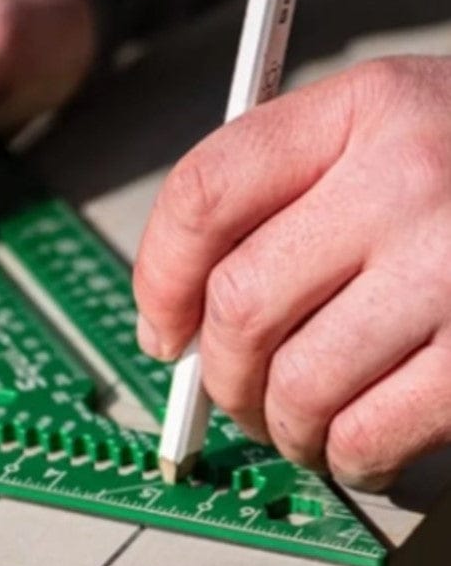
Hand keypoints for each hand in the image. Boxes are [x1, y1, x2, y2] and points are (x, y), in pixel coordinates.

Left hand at [134, 56, 450, 490]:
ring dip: (281, 426)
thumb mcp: (393, 127)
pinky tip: (356, 447)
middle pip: (241, 302)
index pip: (207, 191)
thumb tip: (186, 305)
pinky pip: (375, 429)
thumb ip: (291, 190)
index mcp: (363, 109)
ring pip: (299, 380)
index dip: (157, 274)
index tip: (161, 326)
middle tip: (233, 393)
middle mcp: (407, 176)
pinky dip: (349, 456)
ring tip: (296, 426)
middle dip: (219, 373)